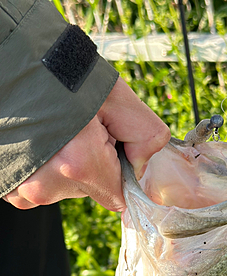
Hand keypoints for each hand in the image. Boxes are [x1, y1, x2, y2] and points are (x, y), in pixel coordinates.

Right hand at [3, 78, 169, 211]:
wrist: (5, 63)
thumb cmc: (58, 74)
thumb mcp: (115, 95)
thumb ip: (147, 136)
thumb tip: (145, 169)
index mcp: (79, 165)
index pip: (118, 197)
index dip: (117, 169)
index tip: (108, 144)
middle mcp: (47, 186)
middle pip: (90, 189)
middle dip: (91, 162)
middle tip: (76, 128)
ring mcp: (22, 190)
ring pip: (64, 186)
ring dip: (65, 163)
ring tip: (53, 129)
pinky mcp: (8, 189)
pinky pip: (40, 184)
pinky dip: (42, 165)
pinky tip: (38, 140)